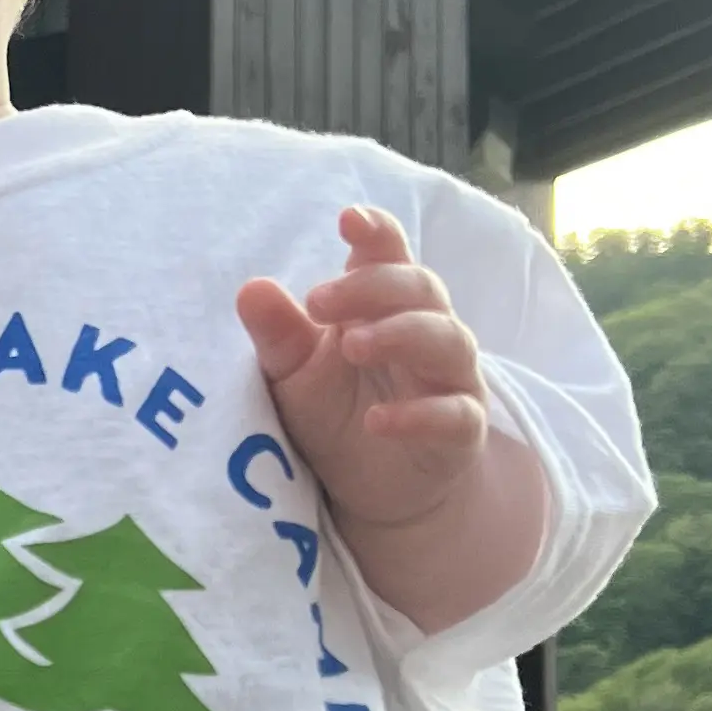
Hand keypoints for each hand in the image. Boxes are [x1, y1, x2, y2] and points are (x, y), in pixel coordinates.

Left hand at [235, 205, 490, 539]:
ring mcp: (450, 379)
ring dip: (400, 336)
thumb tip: (250, 289)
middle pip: (421, 290)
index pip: (390, 255)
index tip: (348, 219)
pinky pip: (454, 415)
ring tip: (352, 346)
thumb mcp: (294, 375)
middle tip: (319, 302)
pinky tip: (378, 420)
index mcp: (384, 306)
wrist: (375, 491)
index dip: (377, 233)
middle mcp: (426, 331)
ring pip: (447, 340)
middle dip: (372, 287)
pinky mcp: (461, 430)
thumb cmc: (336, 413)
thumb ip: (279, 334)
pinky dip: (419, 414)